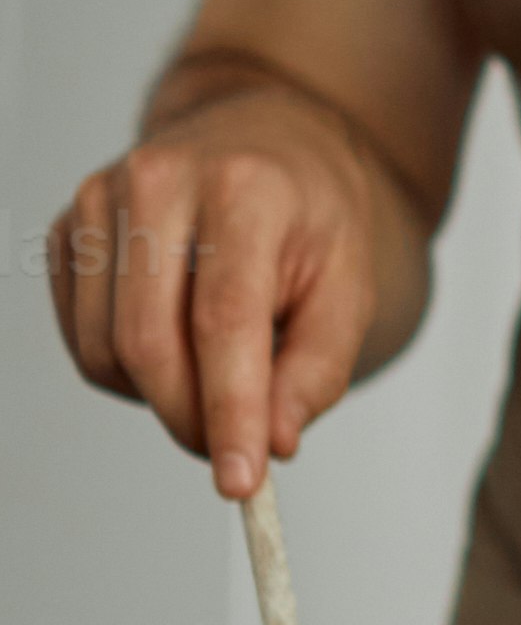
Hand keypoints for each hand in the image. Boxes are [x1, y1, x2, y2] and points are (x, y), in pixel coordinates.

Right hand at [45, 86, 385, 498]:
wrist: (263, 141)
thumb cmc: (308, 216)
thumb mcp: (349, 285)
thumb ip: (318, 369)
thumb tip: (273, 441)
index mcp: (244, 188)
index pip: (224, 319)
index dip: (230, 411)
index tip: (242, 483)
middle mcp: (160, 181)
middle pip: (150, 343)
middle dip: (190, 419)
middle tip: (231, 452)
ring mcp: (101, 199)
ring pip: (105, 352)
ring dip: (159, 396)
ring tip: (214, 371)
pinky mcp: (67, 228)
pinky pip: (81, 340)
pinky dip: (127, 371)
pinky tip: (174, 342)